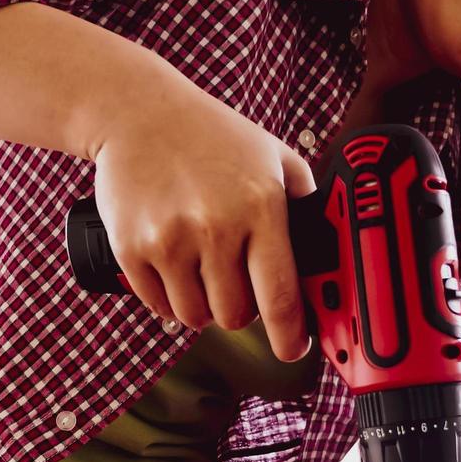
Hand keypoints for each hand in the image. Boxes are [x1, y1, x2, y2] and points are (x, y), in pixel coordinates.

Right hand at [91, 85, 314, 361]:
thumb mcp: (273, 156)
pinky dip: (169, 298)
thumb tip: (329, 253)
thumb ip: (304, 202)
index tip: (293, 348)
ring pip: (195, 317)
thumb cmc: (212, 136)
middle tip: (236, 284)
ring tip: (202, 271)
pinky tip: (174, 268)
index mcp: (259, 207)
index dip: (290, 334)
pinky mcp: (131, 248)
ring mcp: (169, 240)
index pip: (280, 295)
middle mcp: (215, 227)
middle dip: (240, 310)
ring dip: (203, 306)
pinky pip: (158, 305)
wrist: (138, 112)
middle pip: (235, 316)